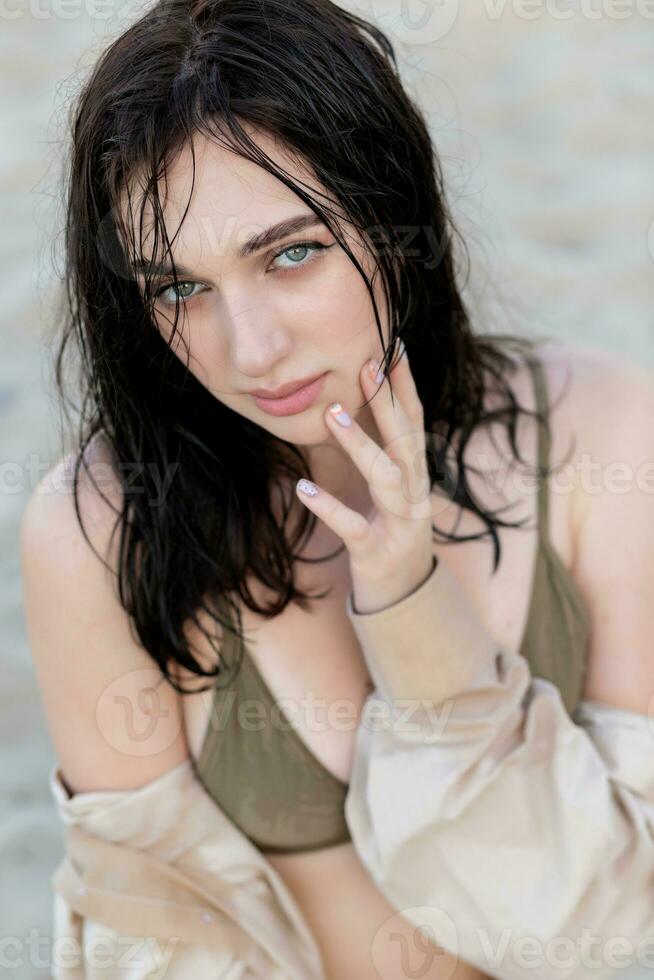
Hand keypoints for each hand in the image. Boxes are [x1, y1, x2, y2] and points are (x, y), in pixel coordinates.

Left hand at [295, 342, 435, 613]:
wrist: (402, 594)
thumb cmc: (390, 529)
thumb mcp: (393, 487)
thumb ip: (385, 450)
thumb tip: (366, 402)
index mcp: (417, 473)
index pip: (415, 421)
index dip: (406, 385)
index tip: (394, 345)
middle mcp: (415, 493)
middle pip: (407, 440)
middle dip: (389, 401)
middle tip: (368, 364)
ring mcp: (400, 523)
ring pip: (386, 477)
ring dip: (361, 444)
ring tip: (333, 414)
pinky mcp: (376, 551)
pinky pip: (352, 526)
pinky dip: (328, 506)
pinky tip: (303, 488)